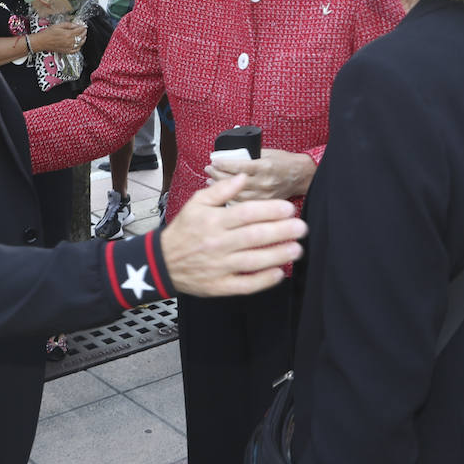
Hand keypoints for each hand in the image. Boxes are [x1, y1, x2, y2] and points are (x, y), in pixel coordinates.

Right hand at [30, 21, 87, 53]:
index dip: (83, 27)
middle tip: (84, 30)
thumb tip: (76, 25)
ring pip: (80, 43)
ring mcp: (68, 47)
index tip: (84, 26)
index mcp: (68, 34)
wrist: (42, 41)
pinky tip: (79, 44)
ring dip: (83, 39)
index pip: (80, 30)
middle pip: (81, 36)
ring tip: (84, 36)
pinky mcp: (66, 51)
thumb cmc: (48, 33)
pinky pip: (76, 50)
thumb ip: (69, 25)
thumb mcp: (58, 25)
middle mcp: (69, 41)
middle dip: (84, 32)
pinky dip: (79, 47)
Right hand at [160, 175, 306, 297]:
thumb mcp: (196, 203)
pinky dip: (263, 280)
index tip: (289, 209)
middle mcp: (217, 243)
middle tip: (301, 228)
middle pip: (254, 236)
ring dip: (278, 255)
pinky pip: (245, 285)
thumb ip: (221, 189)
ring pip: (253, 261)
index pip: (246, 213)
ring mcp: (219, 266)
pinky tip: (279, 272)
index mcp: (213, 221)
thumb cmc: (184, 230)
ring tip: (297, 249)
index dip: (270, 211)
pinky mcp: (219, 286)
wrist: (162, 262)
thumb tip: (244, 177)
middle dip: (281, 232)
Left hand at [205, 149, 316, 200]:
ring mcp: (264, 195)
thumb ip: (251, 153)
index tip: (213, 161)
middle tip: (208, 169)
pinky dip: (230, 200)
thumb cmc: (285, 162)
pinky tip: (222, 195)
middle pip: (234, 181)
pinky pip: (244, 205)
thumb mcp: (268, 152)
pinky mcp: (265, 204)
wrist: (302, 176)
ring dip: (221, 188)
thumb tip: (231, 152)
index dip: (222, 164)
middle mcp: (263, 182)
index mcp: (264, 166)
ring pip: (236, 195)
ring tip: (210, 180)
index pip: (238, 166)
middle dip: (217, 174)